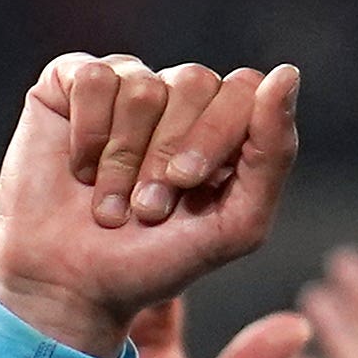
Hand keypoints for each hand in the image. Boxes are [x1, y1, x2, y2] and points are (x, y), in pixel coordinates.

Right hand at [0, 57, 302, 357]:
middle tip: (146, 207)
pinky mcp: (73, 81)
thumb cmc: (156, 260)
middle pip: (196, 81)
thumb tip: (286, 72)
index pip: (245, 88)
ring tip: (110, 202)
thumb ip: (273, 154)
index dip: (216, 133)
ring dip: (123, 157)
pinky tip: (79, 167)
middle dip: (167, 152)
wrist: (71, 285)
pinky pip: (94, 76)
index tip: (186, 182)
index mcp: (226, 126)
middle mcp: (179, 98)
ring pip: (143, 86)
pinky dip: (88, 133)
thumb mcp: (236, 224)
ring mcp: (127, 84)